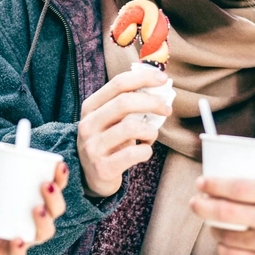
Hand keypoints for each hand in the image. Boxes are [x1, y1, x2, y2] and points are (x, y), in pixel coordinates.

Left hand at [0, 161, 68, 254]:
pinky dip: (19, 247)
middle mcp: (33, 219)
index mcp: (31, 198)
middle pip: (54, 210)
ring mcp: (23, 236)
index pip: (53, 188)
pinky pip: (18, 253)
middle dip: (55, 198)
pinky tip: (18, 239)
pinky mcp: (8, 253)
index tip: (60, 166)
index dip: (60, 178)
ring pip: (43, 233)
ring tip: (38, 209)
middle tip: (46, 185)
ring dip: (45, 222)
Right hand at [77, 67, 169, 196]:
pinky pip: (134, 153)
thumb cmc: (108, 141)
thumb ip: (127, 103)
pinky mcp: (103, 167)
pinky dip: (147, 150)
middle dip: (152, 102)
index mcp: (90, 107)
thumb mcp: (110, 119)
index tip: (162, 79)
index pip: (118, 84)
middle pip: (124, 102)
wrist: (91, 176)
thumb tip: (158, 85)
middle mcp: (88, 125)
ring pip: (131, 128)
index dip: (143, 78)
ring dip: (150, 130)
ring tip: (151, 135)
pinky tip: (144, 150)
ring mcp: (93, 147)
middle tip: (167, 108)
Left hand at [189, 177, 254, 254]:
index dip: (215, 184)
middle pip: (227, 211)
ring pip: (228, 236)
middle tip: (195, 202)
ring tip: (212, 223)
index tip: (201, 183)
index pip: (240, 187)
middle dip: (203, 206)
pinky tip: (223, 243)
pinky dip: (224, 249)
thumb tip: (232, 177)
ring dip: (213, 229)